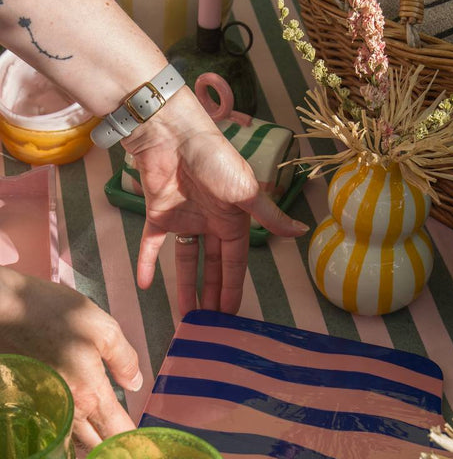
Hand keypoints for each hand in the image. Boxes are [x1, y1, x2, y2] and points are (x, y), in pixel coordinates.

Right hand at [0, 269, 141, 448]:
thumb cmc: (50, 312)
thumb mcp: (102, 327)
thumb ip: (124, 359)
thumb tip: (134, 384)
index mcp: (89, 394)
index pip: (118, 433)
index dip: (135, 444)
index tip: (146, 449)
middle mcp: (65, 412)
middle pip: (95, 447)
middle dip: (113, 449)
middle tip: (127, 443)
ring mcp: (41, 412)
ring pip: (71, 444)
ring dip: (89, 444)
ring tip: (102, 434)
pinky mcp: (24, 406)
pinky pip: (50, 433)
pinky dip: (64, 437)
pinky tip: (74, 424)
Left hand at [124, 86, 307, 315]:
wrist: (172, 135)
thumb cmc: (216, 160)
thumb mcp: (247, 192)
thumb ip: (270, 216)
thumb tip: (302, 232)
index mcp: (233, 220)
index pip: (234, 262)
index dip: (232, 288)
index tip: (231, 314)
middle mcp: (210, 222)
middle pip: (211, 266)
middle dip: (211, 293)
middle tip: (208, 323)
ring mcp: (184, 218)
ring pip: (185, 260)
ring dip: (184, 285)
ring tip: (184, 314)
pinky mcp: (158, 213)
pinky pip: (152, 244)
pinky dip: (147, 262)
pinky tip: (144, 284)